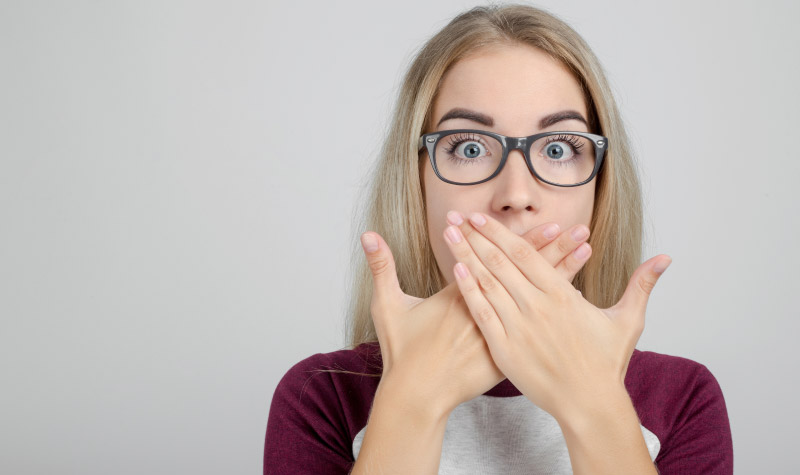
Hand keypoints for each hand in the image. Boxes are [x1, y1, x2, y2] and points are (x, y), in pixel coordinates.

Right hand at [359, 221, 593, 414]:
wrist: (416, 394)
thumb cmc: (402, 351)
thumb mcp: (386, 306)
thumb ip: (381, 267)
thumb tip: (368, 235)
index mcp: (463, 296)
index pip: (500, 262)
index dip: (525, 243)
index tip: (548, 224)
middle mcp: (487, 311)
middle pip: (526, 276)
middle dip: (554, 251)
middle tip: (579, 230)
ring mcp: (499, 334)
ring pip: (536, 299)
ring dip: (562, 275)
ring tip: (584, 254)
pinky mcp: (505, 354)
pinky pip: (536, 329)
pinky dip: (554, 314)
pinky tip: (574, 299)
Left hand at [442, 211, 670, 422]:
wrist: (590, 404)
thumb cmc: (606, 364)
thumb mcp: (627, 321)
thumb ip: (641, 284)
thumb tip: (664, 258)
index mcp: (562, 296)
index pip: (525, 254)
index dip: (500, 233)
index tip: (482, 217)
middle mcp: (537, 307)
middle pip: (500, 262)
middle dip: (476, 237)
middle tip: (457, 217)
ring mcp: (518, 327)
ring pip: (487, 283)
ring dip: (466, 256)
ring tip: (449, 236)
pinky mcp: (505, 349)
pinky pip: (482, 314)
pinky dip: (468, 291)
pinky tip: (455, 272)